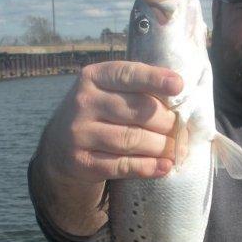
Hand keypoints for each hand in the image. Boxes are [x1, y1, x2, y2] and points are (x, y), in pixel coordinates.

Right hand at [42, 61, 183, 182]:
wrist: (59, 148)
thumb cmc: (100, 115)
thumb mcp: (110, 93)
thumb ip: (140, 91)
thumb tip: (181, 101)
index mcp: (94, 77)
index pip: (128, 75)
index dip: (155, 79)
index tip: (178, 85)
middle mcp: (84, 102)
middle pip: (138, 110)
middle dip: (167, 122)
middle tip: (182, 131)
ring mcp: (79, 133)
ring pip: (132, 139)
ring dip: (161, 146)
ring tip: (176, 150)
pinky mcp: (81, 162)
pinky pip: (122, 165)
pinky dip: (147, 167)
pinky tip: (163, 167)